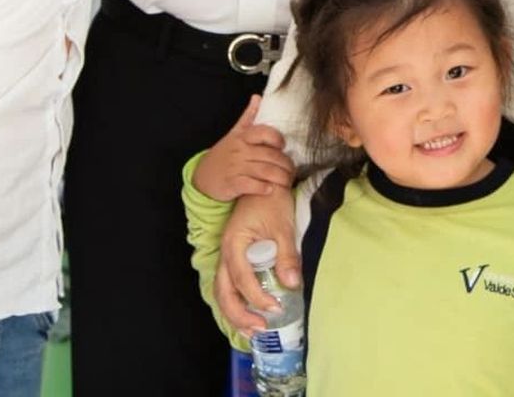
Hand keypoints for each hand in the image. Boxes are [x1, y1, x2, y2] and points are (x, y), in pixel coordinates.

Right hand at [194, 96, 294, 202]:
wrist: (202, 177)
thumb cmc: (224, 154)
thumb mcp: (234, 133)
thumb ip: (248, 117)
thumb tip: (257, 97)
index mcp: (243, 137)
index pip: (264, 132)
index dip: (277, 138)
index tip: (283, 146)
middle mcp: (240, 151)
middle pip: (269, 155)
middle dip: (285, 164)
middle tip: (293, 170)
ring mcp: (235, 167)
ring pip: (264, 171)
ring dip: (279, 177)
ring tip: (287, 181)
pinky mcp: (232, 184)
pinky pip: (251, 185)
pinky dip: (263, 188)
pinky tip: (270, 189)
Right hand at [213, 187, 299, 334]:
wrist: (266, 182)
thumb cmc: (273, 201)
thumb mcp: (283, 226)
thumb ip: (287, 255)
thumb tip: (291, 285)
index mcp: (234, 244)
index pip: (242, 279)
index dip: (256, 297)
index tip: (275, 308)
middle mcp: (225, 253)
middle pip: (223, 292)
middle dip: (239, 315)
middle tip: (261, 329)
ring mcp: (227, 256)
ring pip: (223, 292)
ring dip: (235, 313)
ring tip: (253, 330)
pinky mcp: (234, 257)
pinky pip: (229, 285)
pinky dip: (237, 302)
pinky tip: (250, 313)